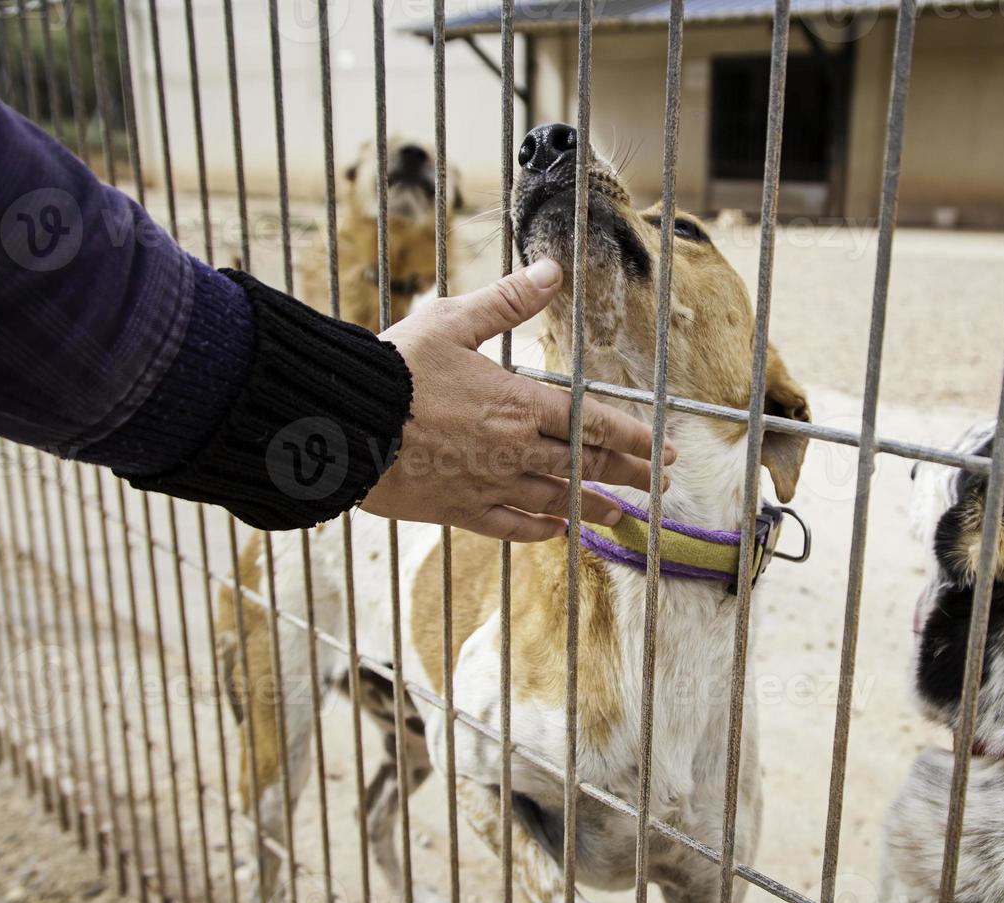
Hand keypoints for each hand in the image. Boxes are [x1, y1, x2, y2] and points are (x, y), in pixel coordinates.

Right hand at [361, 258, 673, 540]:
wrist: (341, 422)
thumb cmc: (394, 368)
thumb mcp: (452, 321)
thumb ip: (507, 302)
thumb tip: (551, 270)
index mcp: (518, 403)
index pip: (593, 424)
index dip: (634, 438)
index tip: (662, 449)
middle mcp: (513, 449)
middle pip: (584, 465)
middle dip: (626, 474)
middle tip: (657, 483)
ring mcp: (487, 484)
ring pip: (554, 500)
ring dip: (591, 506)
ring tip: (618, 515)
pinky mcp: (457, 510)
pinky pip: (509, 526)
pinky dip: (538, 530)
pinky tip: (556, 531)